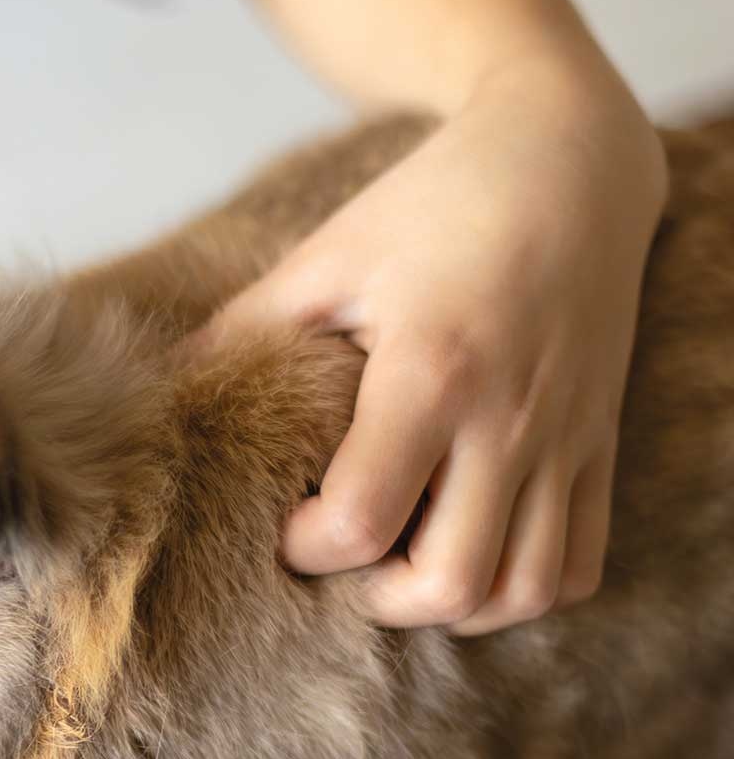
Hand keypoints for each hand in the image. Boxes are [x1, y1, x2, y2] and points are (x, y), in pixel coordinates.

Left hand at [215, 59, 667, 632]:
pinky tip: (474, 553)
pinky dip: (525, 587)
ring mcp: (565, 438)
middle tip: (344, 556)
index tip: (287, 520)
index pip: (359, 524)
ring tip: (405, 564)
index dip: (304, 547)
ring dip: (454, 604)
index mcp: (430, 373)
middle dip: (378, 599)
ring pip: (522, 591)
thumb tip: (156, 390)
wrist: (571, 154)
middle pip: (449, 584)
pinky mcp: (602, 444)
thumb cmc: (435, 203)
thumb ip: (240, 332)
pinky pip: (580, 564)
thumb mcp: (326, 256)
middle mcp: (507, 419)